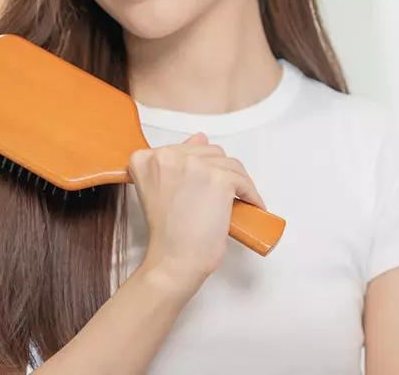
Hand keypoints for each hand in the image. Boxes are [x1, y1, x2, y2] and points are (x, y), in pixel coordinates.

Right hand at [128, 133, 264, 289]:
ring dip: (237, 181)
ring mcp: (194, 165)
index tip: (203, 185)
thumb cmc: (167, 233)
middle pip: (208, 151)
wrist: (174, 261)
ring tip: (237, 199)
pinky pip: (243, 181)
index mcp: (146, 158)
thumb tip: (200, 137)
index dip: (198, 167)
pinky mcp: (218, 179)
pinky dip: (251, 194)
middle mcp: (167, 156)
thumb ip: (176, 162)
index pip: (185, 149)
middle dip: (219, 172)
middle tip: (220, 195)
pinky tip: (252, 205)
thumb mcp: (160, 190)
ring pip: (228, 163)